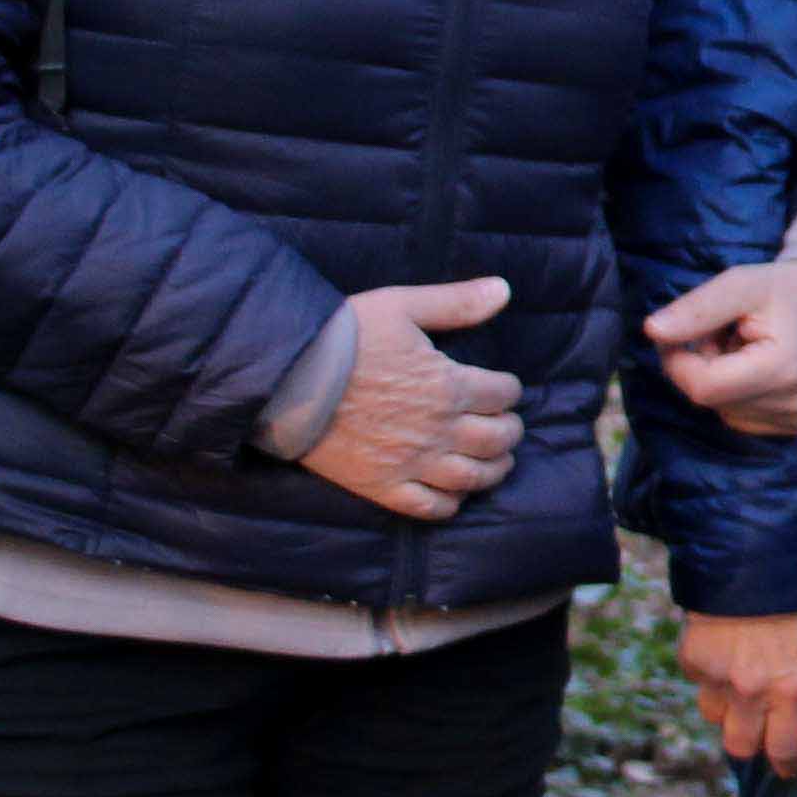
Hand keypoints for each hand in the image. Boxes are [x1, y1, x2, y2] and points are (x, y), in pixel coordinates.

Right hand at [298, 277, 521, 520]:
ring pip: (473, 477)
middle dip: (509, 431)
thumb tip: (504, 288)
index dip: (508, 390)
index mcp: (449, 385)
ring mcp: (412, 462)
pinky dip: (450, 503)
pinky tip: (452, 493)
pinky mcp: (383, 486)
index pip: (504, 395)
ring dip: (492, 470)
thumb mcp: (402, 306)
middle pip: (497, 440)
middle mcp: (439, 429)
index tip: (503, 389)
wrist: (287, 377)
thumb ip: (457, 302)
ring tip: (493, 461)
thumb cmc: (344, 336)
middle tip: (505, 426)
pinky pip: (431, 508)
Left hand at [647, 255, 796, 439]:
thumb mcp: (739, 284)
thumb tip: (652, 332)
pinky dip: (737, 393)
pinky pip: (740, 417)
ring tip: (746, 348)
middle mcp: (794, 404)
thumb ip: (696, 310)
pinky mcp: (796, 427)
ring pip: (722, 409)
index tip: (678, 332)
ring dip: (720, 379)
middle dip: (703, 365)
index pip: (703, 387)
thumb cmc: (784, 291)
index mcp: (784, 367)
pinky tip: (757, 368)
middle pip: (710, 399)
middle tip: (726, 333)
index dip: (678, 361)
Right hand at [680, 606, 796, 774]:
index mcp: (791, 688)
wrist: (750, 558)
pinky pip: (698, 680)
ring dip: (725, 707)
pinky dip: (707, 671)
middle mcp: (751, 691)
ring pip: (714, 716)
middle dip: (748, 743)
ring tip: (737, 680)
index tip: (787, 769)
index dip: (786, 764)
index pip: (785, 748)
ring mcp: (717, 678)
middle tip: (756, 729)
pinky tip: (721, 647)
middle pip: (740, 747)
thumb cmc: (794, 599)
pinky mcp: (692, 660)